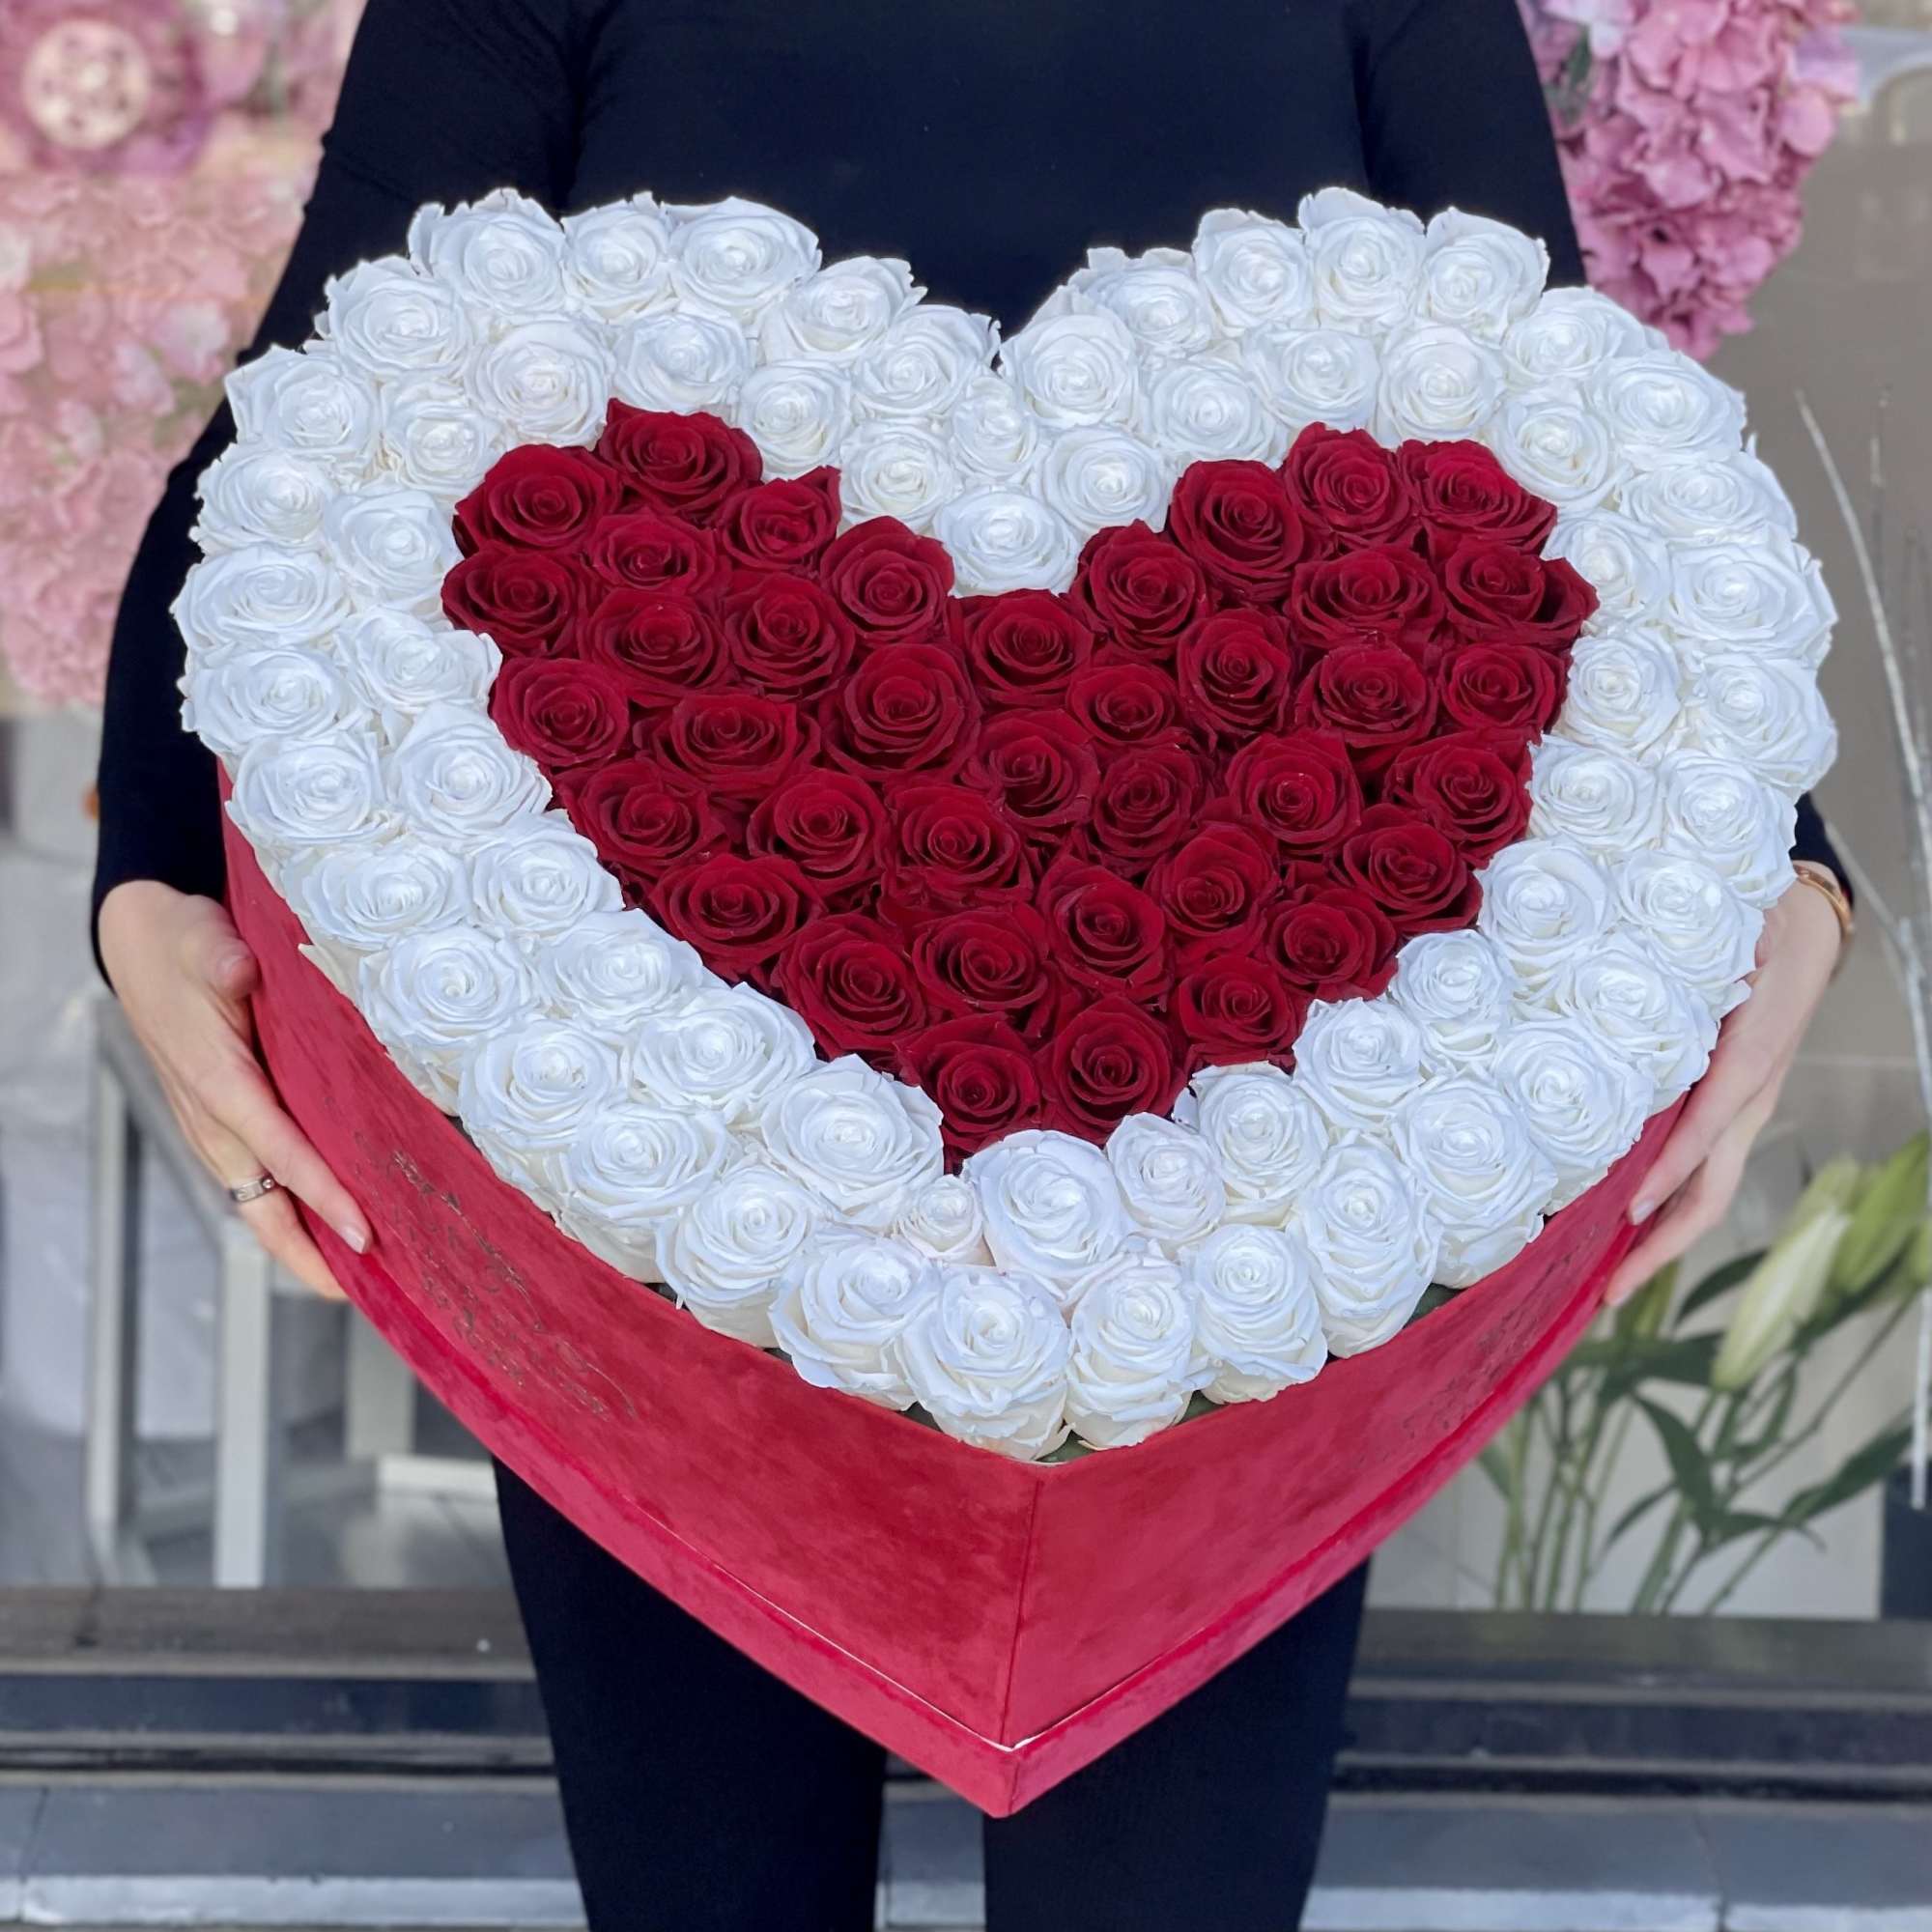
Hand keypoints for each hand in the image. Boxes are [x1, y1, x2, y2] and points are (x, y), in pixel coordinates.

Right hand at [99, 881, 369, 1298]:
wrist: (140, 945)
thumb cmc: (182, 945)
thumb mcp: (203, 941)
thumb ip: (223, 959)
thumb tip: (240, 968)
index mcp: (218, 1083)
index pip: (280, 1151)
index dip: (323, 1194)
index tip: (363, 1232)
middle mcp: (215, 1120)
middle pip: (263, 1207)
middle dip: (309, 1256)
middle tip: (365, 1291)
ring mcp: (215, 1129)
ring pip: (260, 1203)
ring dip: (304, 1242)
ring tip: (360, 1277)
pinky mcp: (222, 1125)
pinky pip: (260, 1182)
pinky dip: (292, 1212)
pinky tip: (330, 1227)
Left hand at [1604, 878, 1841, 1305]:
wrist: (1803, 924)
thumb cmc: (1759, 925)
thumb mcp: (1736, 935)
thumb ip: (1704, 961)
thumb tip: (1669, 976)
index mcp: (1749, 1062)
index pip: (1706, 1129)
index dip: (1669, 1171)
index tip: (1629, 1208)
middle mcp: (1749, 1100)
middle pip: (1711, 1192)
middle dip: (1662, 1246)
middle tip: (1608, 1292)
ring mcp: (1743, 1112)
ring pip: (1707, 1191)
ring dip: (1660, 1240)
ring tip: (1607, 1282)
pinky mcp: (1732, 1110)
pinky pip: (1701, 1169)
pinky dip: (1664, 1204)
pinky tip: (1622, 1226)